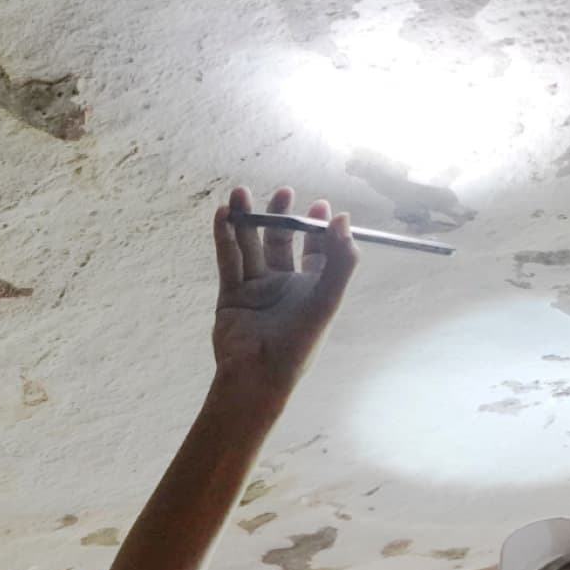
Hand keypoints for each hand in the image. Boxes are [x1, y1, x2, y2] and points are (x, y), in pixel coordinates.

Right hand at [208, 184, 356, 391]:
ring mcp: (255, 288)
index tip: (320, 205)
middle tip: (283, 193)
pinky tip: (225, 215)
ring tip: (241, 193)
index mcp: (310, 289)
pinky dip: (225, 237)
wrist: (256, 377)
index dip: (318, 228)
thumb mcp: (327, 300)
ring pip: (250, 246)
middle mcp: (283, 286)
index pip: (316, 251)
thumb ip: (341, 261)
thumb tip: (344, 220)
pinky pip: (228, 260)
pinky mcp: (231, 294)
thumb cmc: (297, 344)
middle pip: (281, 242)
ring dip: (246, 219)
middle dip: (281, 216)